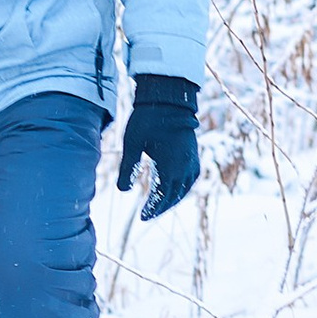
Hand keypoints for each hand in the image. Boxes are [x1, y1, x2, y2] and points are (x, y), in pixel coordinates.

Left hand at [116, 75, 200, 219]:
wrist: (169, 100)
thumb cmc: (147, 120)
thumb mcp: (132, 143)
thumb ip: (127, 168)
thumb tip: (122, 191)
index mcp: (171, 168)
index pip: (162, 197)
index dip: (152, 209)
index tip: (142, 217)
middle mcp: (185, 169)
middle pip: (174, 197)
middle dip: (161, 208)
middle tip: (148, 215)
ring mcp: (192, 162)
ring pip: (183, 190)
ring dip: (171, 199)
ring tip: (158, 205)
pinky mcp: (194, 156)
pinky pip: (189, 180)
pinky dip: (180, 188)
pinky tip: (171, 189)